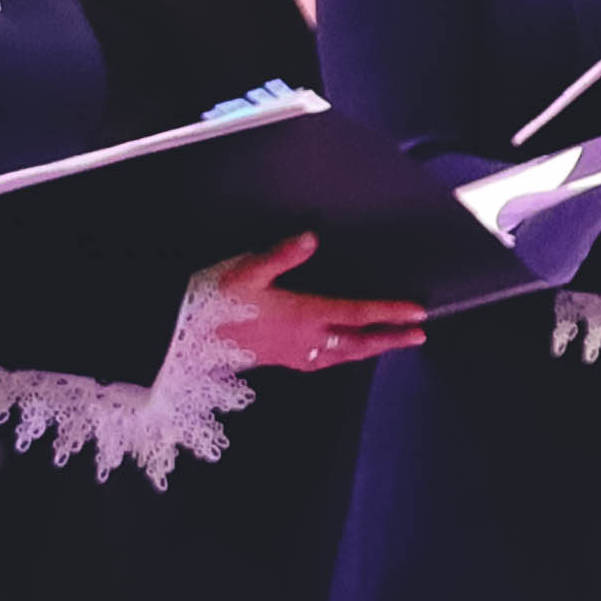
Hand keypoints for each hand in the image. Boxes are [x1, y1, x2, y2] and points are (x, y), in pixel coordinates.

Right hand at [187, 235, 430, 374]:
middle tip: (418, 335)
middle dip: (390, 339)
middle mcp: (304, 340)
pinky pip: (323, 362)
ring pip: (343, 355)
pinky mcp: (279, 361)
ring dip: (370, 350)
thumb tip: (312, 238)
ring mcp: (292, 355)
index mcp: (302, 315)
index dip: (390, 313)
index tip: (417, 313)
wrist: (181, 341)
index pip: (357, 315)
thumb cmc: (212, 303)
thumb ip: (281, 255)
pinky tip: (341, 353)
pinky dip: (343, 356)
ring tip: (390, 344)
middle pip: (358, 342)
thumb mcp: (245, 271)